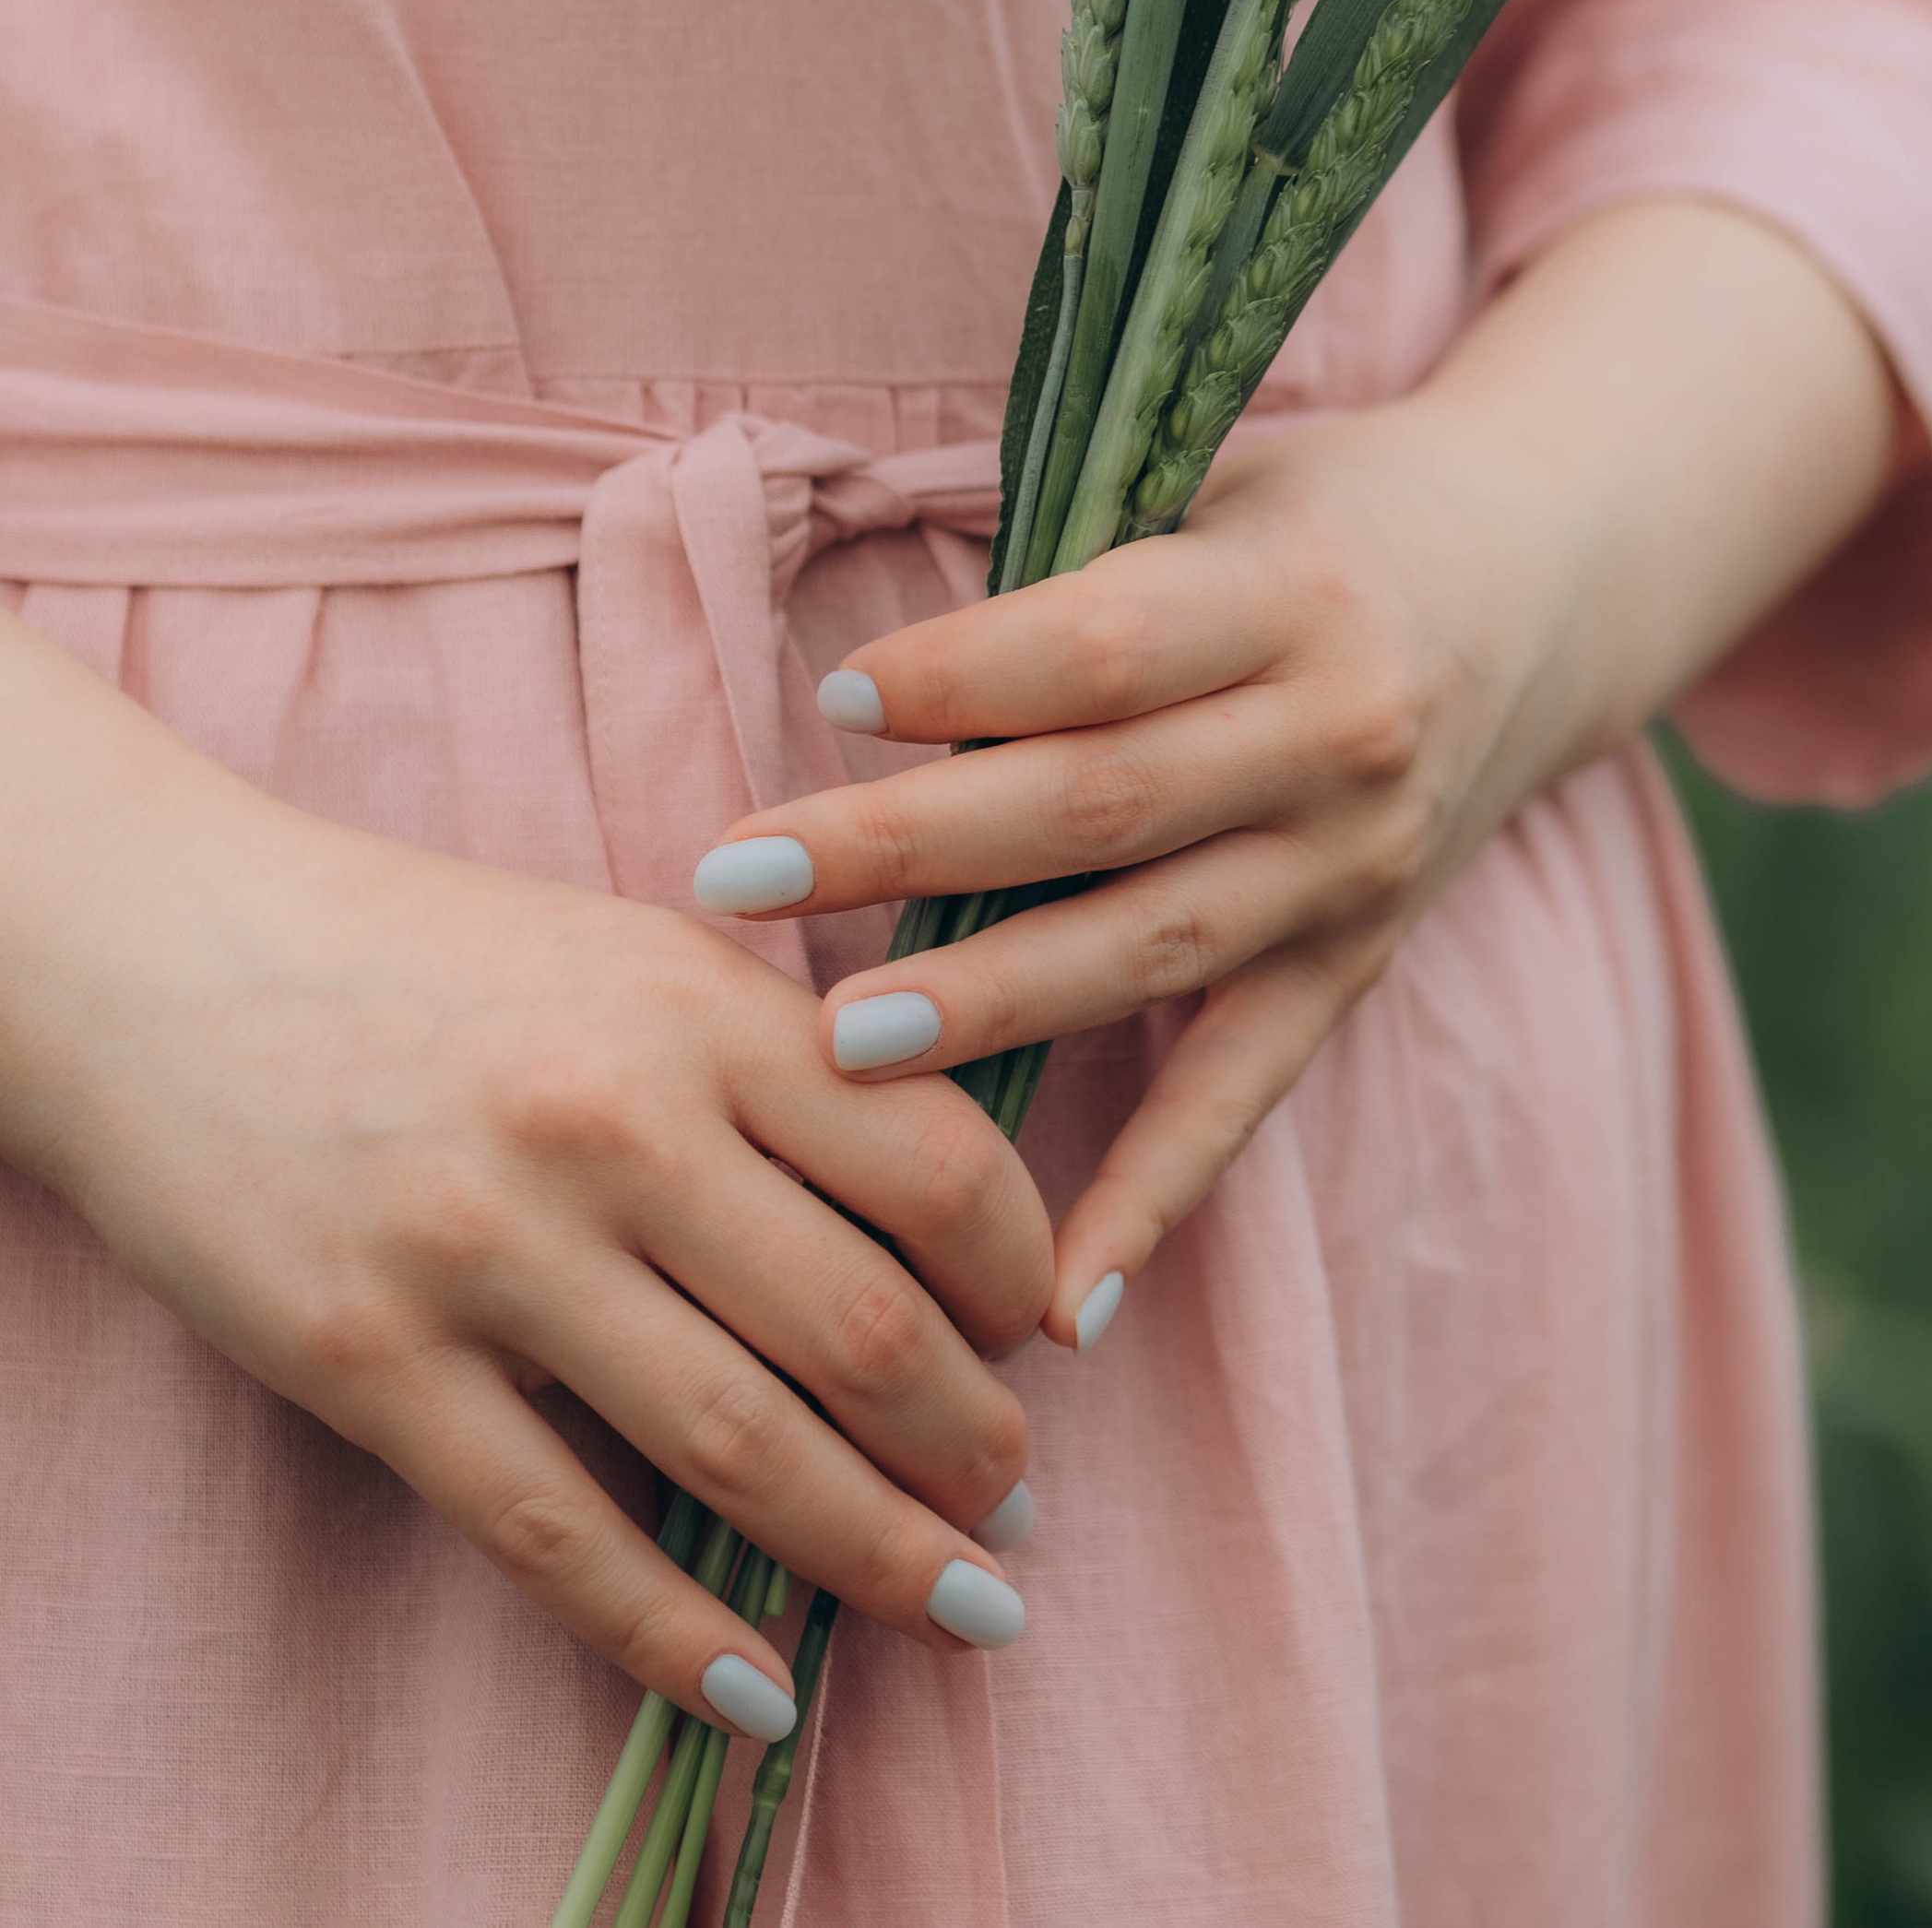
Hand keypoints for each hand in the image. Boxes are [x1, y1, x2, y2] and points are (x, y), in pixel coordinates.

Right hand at [0, 614, 1051, 1734]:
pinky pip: (556, 1536)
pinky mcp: (370, 1359)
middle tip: (1018, 1507)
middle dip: (975, 1448)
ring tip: (959, 1600)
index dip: (1023, 1274)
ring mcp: (488, 1246)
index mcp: (698, 1008)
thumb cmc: (432, 956)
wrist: (174, 953)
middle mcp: (613, 1123)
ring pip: (735, 1448)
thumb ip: (780, 1059)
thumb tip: (952, 1204)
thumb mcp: (633, 952)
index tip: (1046, 1337)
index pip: (938, 1161)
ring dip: (873, 1551)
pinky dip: (677, 1635)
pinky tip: (763, 1690)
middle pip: (864, 1329)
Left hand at [703, 201, 1903, 1349]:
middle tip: (738, 876)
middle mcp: (1335, 738)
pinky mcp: (1358, 965)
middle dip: (906, 848)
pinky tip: (1057, 1301)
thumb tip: (875, 683)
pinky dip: (1154, 1202)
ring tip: (832, 1043)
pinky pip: (1243, 1093)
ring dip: (987, 1006)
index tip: (834, 697)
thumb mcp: (1213, 499)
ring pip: (1151, 949)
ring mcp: (1352, 868)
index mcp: (1286, 596)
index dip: (968, 674)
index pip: (1106, 647)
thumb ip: (1081, 581)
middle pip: (1099, 806)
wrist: (1537, 580)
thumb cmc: (1313, 525)